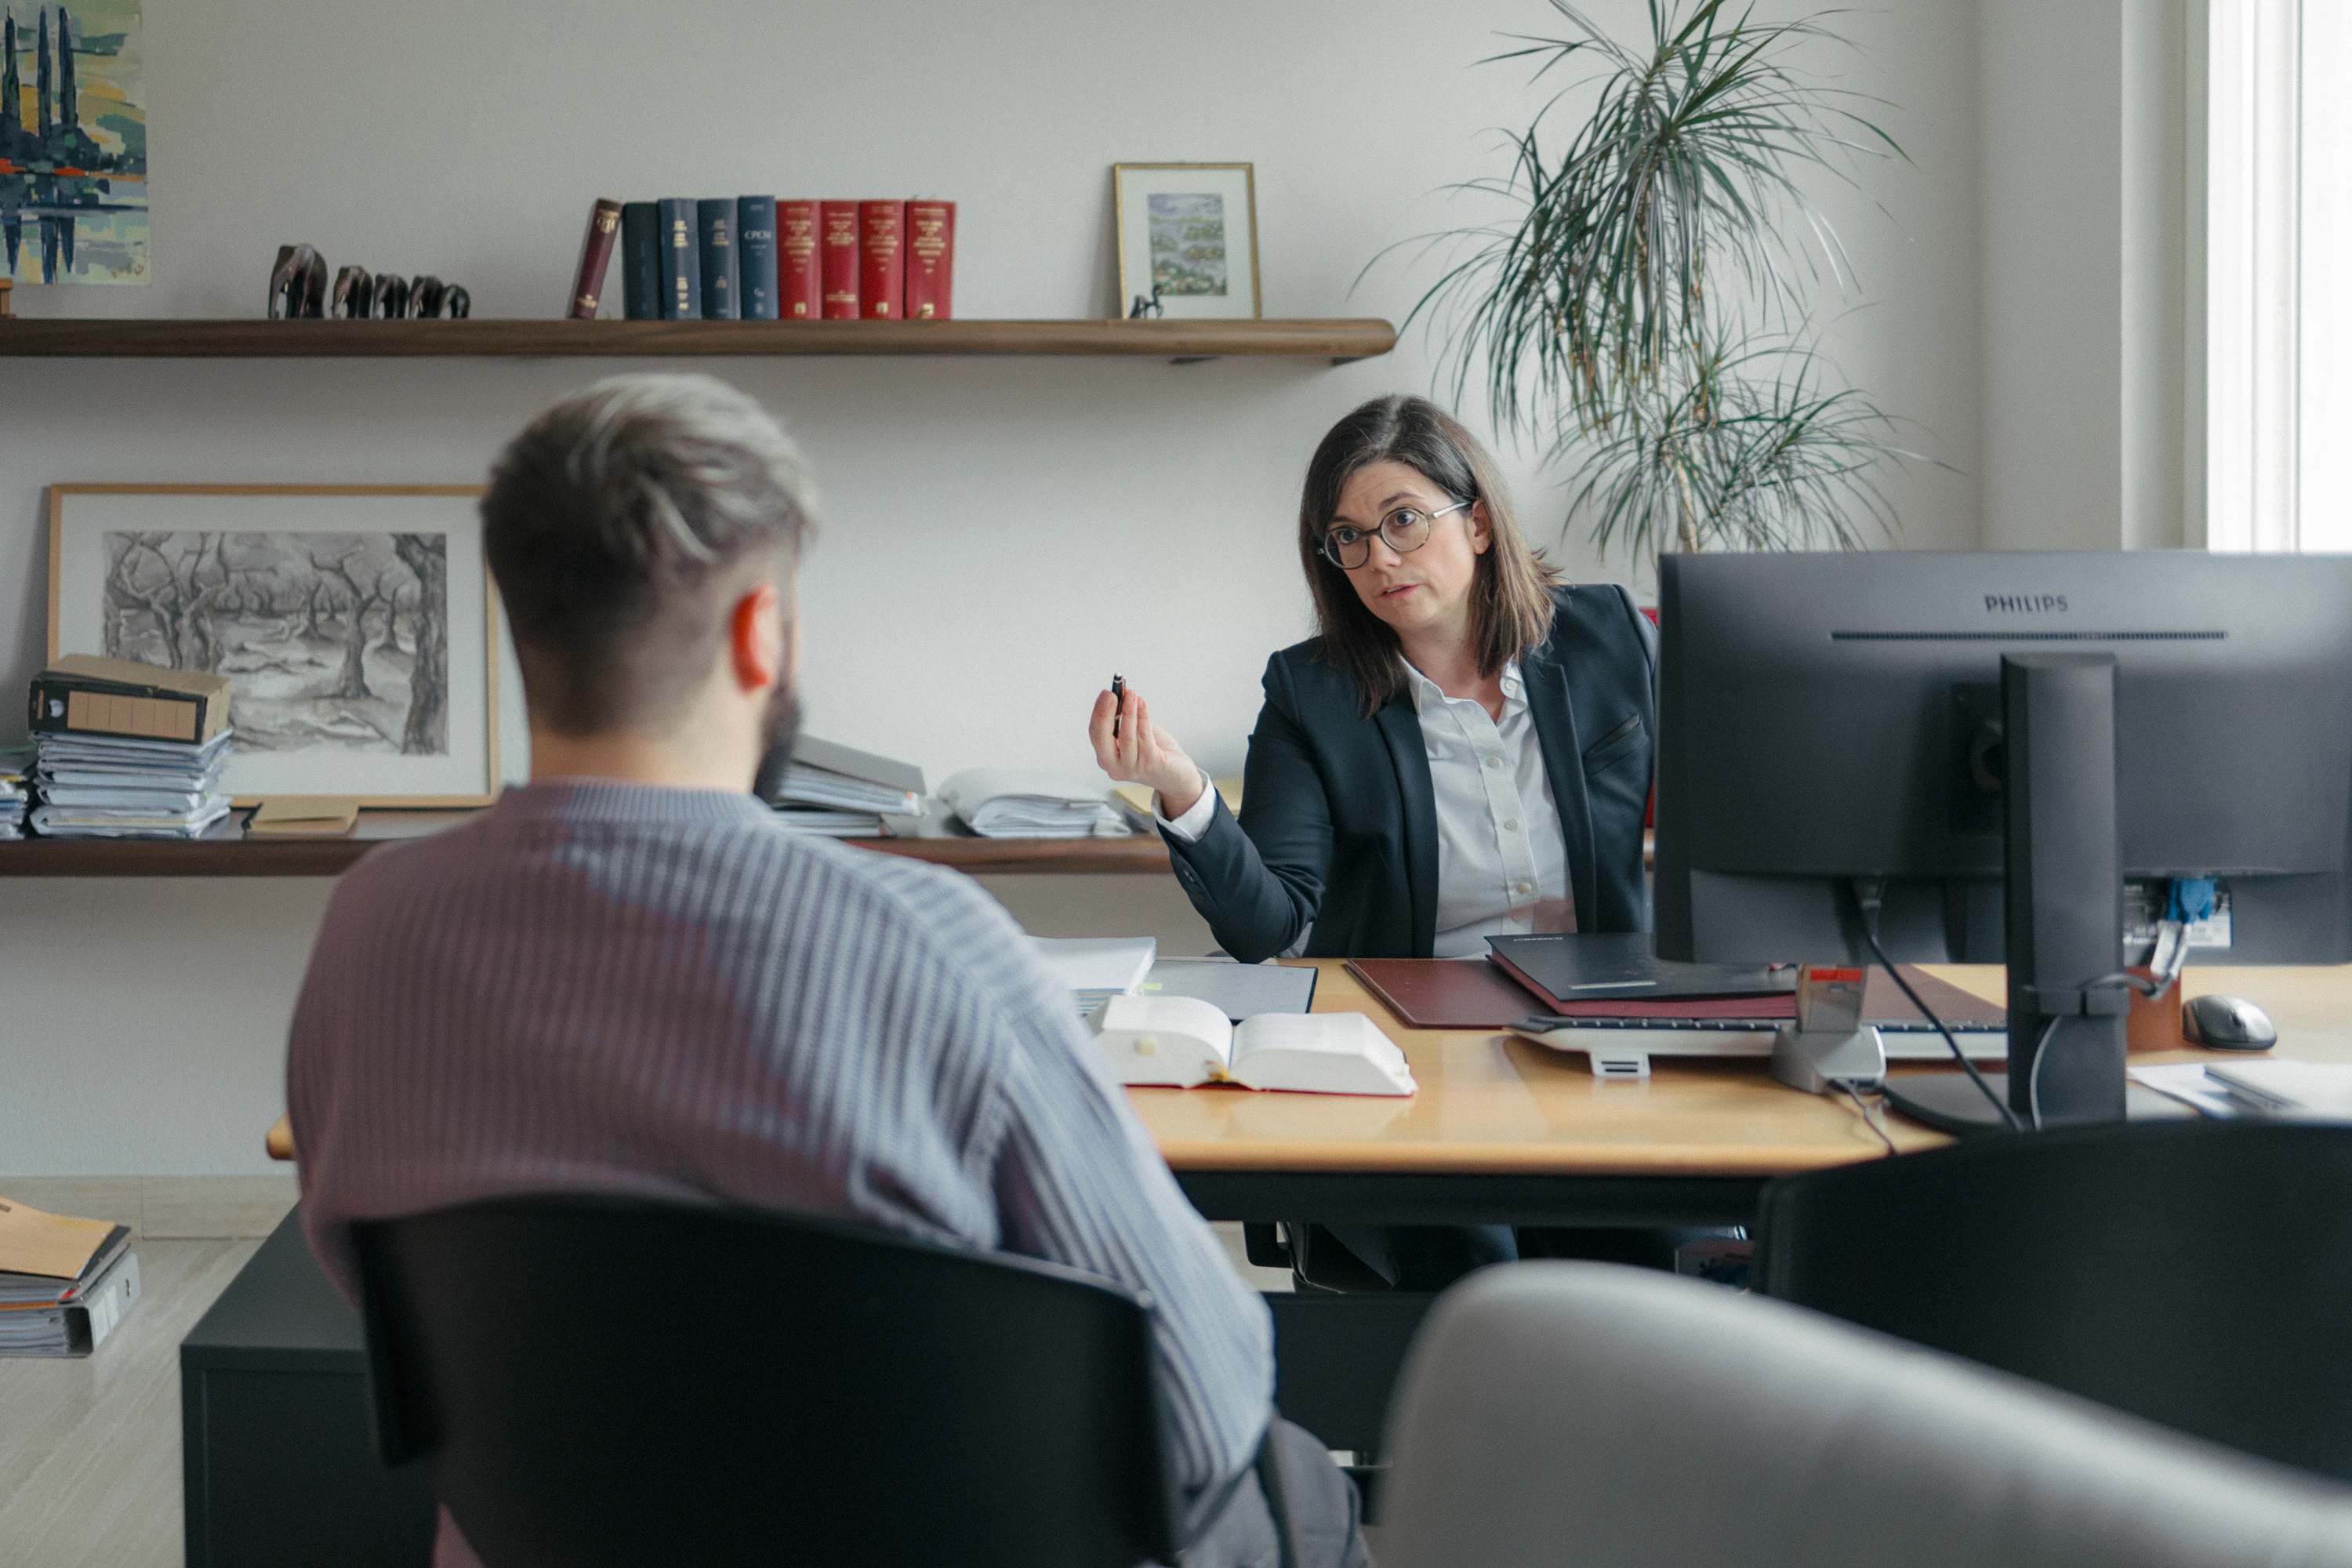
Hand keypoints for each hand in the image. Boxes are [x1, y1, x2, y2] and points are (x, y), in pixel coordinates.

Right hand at [1088, 684, 1206, 817]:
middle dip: (1106, 713)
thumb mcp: (1136, 733)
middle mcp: (1115, 766)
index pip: (1095, 734)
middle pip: (1102, 738)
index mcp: (1107, 758)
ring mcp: (1131, 768)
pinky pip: (1144, 737)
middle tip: (1112, 694)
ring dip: (1128, 711)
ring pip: (1126, 736)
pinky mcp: (1150, 765)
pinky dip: (1142, 717)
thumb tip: (1122, 695)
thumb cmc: (1155, 752)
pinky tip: (1142, 704)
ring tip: (1131, 694)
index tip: (1105, 693)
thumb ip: (1126, 719)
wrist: (1177, 776)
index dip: (1098, 712)